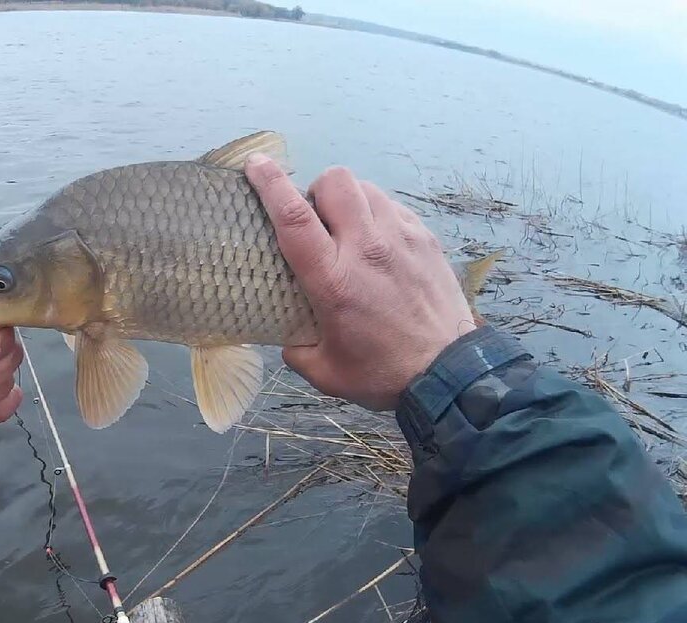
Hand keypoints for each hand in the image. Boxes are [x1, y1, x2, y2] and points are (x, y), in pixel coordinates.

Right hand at [244, 156, 473, 409]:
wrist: (450, 374)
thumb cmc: (381, 374)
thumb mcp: (324, 372)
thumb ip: (297, 348)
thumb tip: (287, 335)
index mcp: (333, 279)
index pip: (294, 217)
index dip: (270, 184)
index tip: (255, 164)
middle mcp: (367, 248)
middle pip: (335, 182)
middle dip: (315, 189)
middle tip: (313, 218)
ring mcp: (401, 238)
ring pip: (366, 187)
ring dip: (347, 199)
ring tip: (346, 227)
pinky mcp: (425, 239)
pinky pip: (392, 205)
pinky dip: (376, 213)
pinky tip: (376, 241)